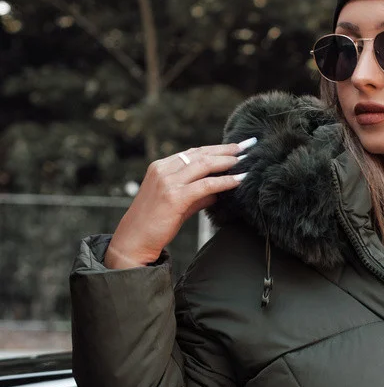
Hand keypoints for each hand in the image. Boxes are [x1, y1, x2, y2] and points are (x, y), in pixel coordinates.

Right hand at [104, 138, 256, 267]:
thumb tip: (218, 192)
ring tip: (246, 159)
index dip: (215, 148)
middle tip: (247, 146)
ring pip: (203, 165)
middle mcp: (163, 169)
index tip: (235, 147)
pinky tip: (239, 180)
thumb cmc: (154, 225)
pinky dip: (224, 182)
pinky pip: (205, 185)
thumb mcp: (178, 205)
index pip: (193, 153)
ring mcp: (167, 182)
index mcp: (161, 167)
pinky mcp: (174, 197)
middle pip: (200, 154)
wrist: (134, 241)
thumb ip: (197, 196)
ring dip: (227, 161)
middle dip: (226, 149)